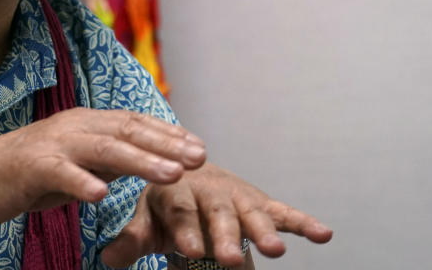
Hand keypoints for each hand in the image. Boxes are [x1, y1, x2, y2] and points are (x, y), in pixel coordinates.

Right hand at [0, 108, 206, 224]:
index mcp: (83, 123)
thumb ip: (106, 160)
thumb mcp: (75, 164)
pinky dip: (82, 183)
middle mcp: (72, 127)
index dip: (168, 134)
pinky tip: (103, 195)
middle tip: (199, 158)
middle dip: (166, 145)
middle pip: (126, 131)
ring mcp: (52, 145)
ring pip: (103, 149)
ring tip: (171, 175)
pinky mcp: (32, 166)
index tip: (199, 147)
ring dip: (140, 161)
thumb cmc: (26, 174)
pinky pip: (62, 174)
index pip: (133, 123)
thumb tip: (144, 159)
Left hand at [100, 163, 333, 267]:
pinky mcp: (260, 202)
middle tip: (229, 259)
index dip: (184, 231)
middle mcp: (208, 191)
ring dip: (263, 230)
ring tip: (275, 251)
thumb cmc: (165, 205)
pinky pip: (283, 211)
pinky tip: (324, 234)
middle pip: (216, 215)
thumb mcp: (146, 221)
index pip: (178, 212)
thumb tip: (107, 259)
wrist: (186, 172)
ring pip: (250, 213)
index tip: (188, 249)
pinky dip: (302, 222)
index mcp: (174, 191)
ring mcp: (236, 196)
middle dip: (224, 236)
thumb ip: (131, 240)